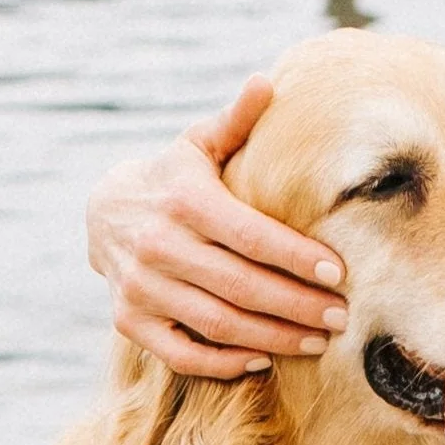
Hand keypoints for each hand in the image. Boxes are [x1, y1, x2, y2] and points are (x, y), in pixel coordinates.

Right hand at [86, 75, 352, 378]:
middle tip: (342, 316)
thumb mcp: (198, 145)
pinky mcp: (129, 321)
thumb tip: (267, 83)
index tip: (339, 273)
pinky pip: (184, 354)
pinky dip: (226, 361)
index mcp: (182, 199)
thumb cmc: (173, 178)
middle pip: (241, 286)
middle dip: (298, 304)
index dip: (296, 257)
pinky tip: (265, 356)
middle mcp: (156, 245)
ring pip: (219, 324)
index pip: (250, 236)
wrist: (102, 212)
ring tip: (318, 340)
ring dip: (274, 337)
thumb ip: (236, 122)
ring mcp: (140, 288)